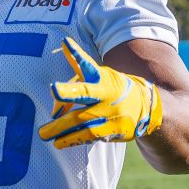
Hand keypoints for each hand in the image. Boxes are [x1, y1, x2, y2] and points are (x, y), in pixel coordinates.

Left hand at [38, 37, 162, 148]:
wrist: (144, 105)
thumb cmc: (112, 87)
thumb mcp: (99, 73)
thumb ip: (78, 66)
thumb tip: (62, 55)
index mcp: (101, 77)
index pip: (87, 66)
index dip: (76, 57)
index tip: (65, 46)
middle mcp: (105, 95)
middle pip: (85, 94)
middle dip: (68, 96)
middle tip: (53, 98)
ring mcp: (109, 114)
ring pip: (83, 122)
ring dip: (62, 129)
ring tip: (44, 135)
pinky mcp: (112, 130)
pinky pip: (89, 136)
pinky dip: (73, 140)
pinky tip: (59, 143)